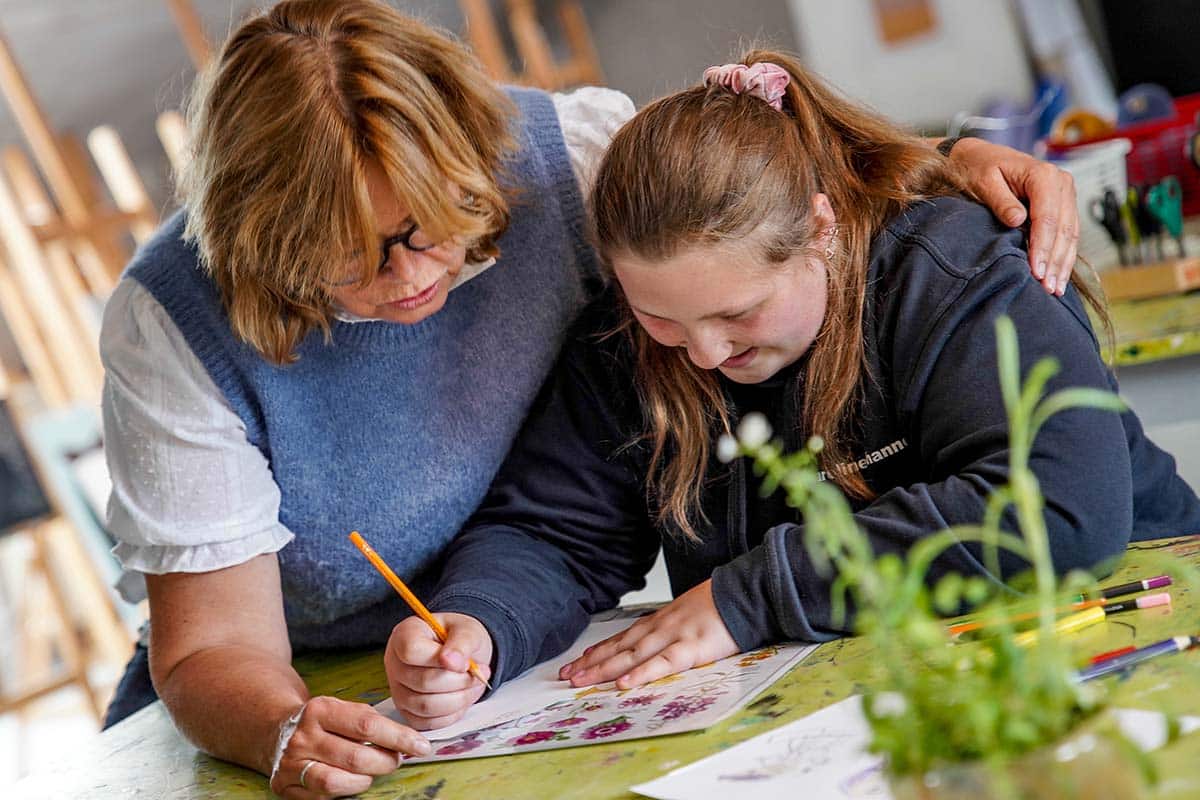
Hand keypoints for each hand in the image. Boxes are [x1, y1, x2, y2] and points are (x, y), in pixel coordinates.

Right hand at [268, 695, 429, 798]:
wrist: (275, 730)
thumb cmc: (321, 722)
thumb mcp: (341, 709)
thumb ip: (370, 722)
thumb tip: (407, 741)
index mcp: (320, 710)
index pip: (368, 725)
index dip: (399, 738)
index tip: (421, 746)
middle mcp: (303, 736)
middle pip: (356, 757)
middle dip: (385, 762)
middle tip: (394, 760)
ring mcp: (292, 763)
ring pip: (339, 782)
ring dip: (365, 780)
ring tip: (371, 772)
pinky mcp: (285, 785)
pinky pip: (323, 797)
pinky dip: (344, 791)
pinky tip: (350, 781)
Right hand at [385, 613, 492, 730]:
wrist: (462, 654)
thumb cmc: (460, 638)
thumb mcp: (467, 631)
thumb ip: (461, 643)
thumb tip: (451, 661)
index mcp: (404, 634)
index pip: (411, 652)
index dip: (440, 660)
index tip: (464, 662)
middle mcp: (394, 663)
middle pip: (422, 682)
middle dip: (458, 682)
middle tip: (479, 673)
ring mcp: (398, 689)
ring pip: (425, 706)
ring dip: (458, 699)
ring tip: (474, 685)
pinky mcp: (407, 711)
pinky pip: (428, 722)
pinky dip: (452, 714)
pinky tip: (463, 697)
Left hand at [558, 580, 738, 689]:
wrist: (745, 592)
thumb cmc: (721, 606)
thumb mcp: (688, 614)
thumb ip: (671, 627)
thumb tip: (655, 641)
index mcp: (660, 621)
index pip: (622, 637)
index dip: (599, 650)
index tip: (578, 661)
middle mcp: (660, 627)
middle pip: (620, 647)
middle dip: (591, 662)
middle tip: (566, 676)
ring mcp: (674, 636)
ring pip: (632, 655)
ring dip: (604, 668)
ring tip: (582, 680)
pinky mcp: (692, 647)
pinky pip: (663, 663)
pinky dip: (642, 674)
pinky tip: (624, 683)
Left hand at [949, 137, 1078, 295]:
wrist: (980, 156)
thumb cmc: (979, 168)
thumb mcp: (983, 181)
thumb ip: (1000, 201)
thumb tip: (1017, 220)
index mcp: (1044, 175)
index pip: (1048, 217)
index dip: (1043, 247)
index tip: (1036, 271)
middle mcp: (1061, 183)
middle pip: (1064, 229)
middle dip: (1056, 261)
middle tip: (1047, 288)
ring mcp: (1065, 194)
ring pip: (1070, 234)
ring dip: (1063, 263)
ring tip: (1054, 289)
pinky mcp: (1062, 205)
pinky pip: (1068, 233)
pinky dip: (1063, 256)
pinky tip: (1058, 277)